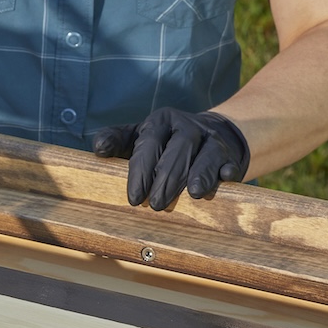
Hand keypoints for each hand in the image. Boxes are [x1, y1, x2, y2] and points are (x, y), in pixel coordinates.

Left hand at [93, 108, 249, 210]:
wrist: (210, 134)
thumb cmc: (164, 143)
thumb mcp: (138, 136)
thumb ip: (116, 140)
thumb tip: (99, 148)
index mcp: (160, 121)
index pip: (149, 144)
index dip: (141, 171)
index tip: (134, 197)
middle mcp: (187, 127)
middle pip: (177, 151)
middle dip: (166, 179)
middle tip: (156, 205)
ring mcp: (210, 139)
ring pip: (205, 156)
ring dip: (199, 174)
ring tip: (194, 194)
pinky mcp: (229, 154)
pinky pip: (228, 161)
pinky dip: (227, 171)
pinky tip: (225, 179)